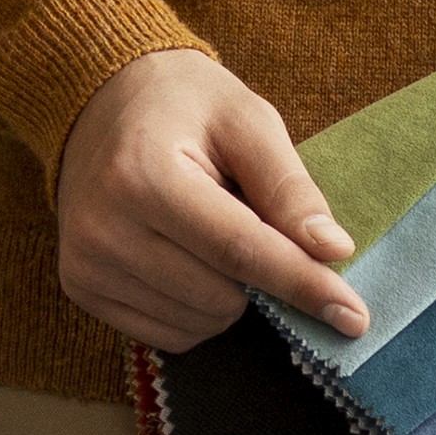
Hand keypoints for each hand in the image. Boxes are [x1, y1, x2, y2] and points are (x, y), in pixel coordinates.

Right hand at [54, 49, 363, 351]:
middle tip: (250, 221)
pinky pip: (167, 335)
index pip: (240, 250)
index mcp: (143, 175)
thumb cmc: (183, 105)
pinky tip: (189, 261)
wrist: (98, 99)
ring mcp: (84, 264)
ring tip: (210, 232)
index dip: (302, 284)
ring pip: (198, 324)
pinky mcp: (80, 289)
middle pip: (221, 296)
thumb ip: (289, 186)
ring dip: (230, 296)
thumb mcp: (247, 120)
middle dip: (261, 278)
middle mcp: (102, 228)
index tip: (354, 315)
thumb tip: (332, 252)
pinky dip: (198, 311)